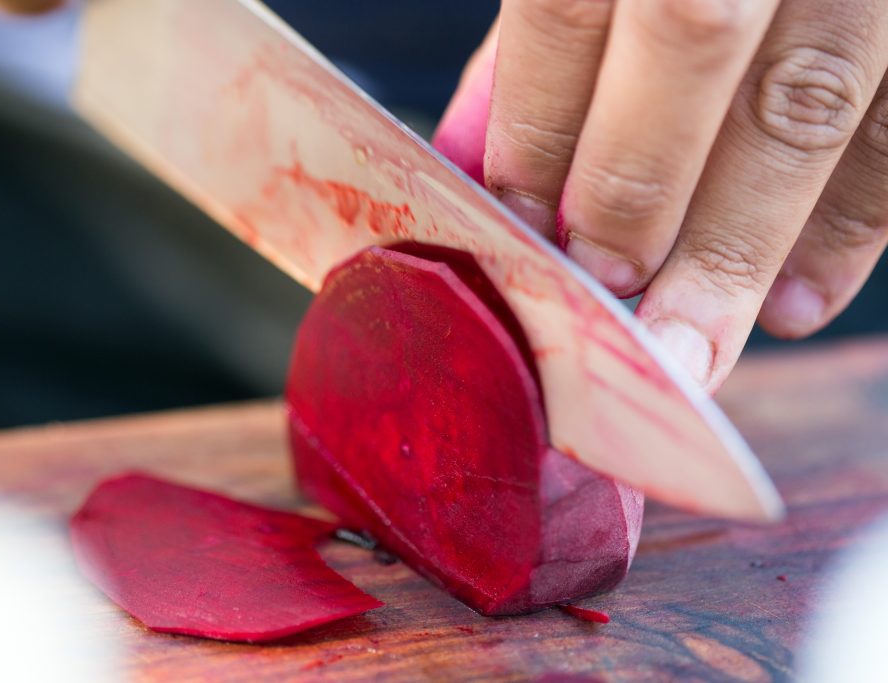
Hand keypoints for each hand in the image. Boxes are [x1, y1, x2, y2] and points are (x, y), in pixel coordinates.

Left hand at [435, 1, 887, 392]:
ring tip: (690, 349)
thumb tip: (463, 160)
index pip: (574, 2)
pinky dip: (853, 225)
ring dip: (741, 247)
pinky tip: (796, 305)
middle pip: (691, 43)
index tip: (520, 224)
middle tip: (603, 303)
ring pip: (808, 101)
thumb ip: (535, 40)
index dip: (541, 124)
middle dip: (636, 193)